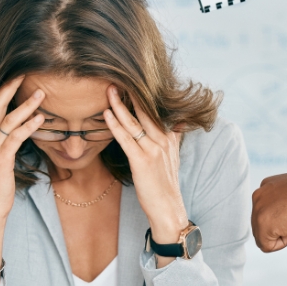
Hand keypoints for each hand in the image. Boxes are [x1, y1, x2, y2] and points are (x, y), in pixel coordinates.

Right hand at [0, 77, 43, 285]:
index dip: (5, 90)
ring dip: (26, 104)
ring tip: (42, 93)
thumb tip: (22, 132)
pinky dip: (29, 125)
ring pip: (8, 118)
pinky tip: (41, 119)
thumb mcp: (0, 160)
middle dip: (11, 87)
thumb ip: (7, 144)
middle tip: (26, 72)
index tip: (19, 77)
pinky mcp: (1, 159)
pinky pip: (16, 137)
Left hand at [104, 87, 187, 266]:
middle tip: (116, 76)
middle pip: (145, 111)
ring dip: (120, 104)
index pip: (154, 110)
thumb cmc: (166, 185)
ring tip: (108, 88)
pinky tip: (106, 114)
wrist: (168, 209)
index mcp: (169, 137)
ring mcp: (153, 150)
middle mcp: (163, 140)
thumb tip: (179, 120)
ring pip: (134, 122)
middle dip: (131, 93)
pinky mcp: (142, 161)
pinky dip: (116, 125)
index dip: (142, 95)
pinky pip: (126, 139)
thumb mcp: (174, 156)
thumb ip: (175, 136)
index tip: (130, 79)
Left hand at [251, 172, 286, 252]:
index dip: (281, 218)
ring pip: (261, 236)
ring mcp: (259, 211)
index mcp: (265, 188)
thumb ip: (281, 201)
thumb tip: (282, 215)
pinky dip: (280, 244)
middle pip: (259, 224)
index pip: (264, 212)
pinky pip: (266, 245)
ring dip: (279, 234)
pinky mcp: (263, 225)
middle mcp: (258, 197)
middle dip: (277, 227)